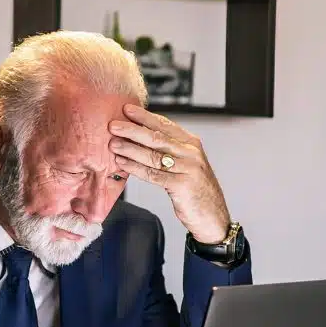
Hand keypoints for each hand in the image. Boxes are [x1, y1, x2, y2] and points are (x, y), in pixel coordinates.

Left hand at [109, 104, 230, 243]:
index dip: (145, 117)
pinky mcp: (182, 185)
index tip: (127, 110)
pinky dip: (135, 168)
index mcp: (191, 144)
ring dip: (130, 149)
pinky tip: (122, 163)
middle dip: (133, 130)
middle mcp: (191, 153)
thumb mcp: (186, 164)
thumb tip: (142, 137)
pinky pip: (153, 175)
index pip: (165, 125)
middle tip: (113, 125)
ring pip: (153, 155)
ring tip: (113, 144)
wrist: (212, 216)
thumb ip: (170, 151)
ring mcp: (188, 169)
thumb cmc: (195, 190)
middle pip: (157, 138)